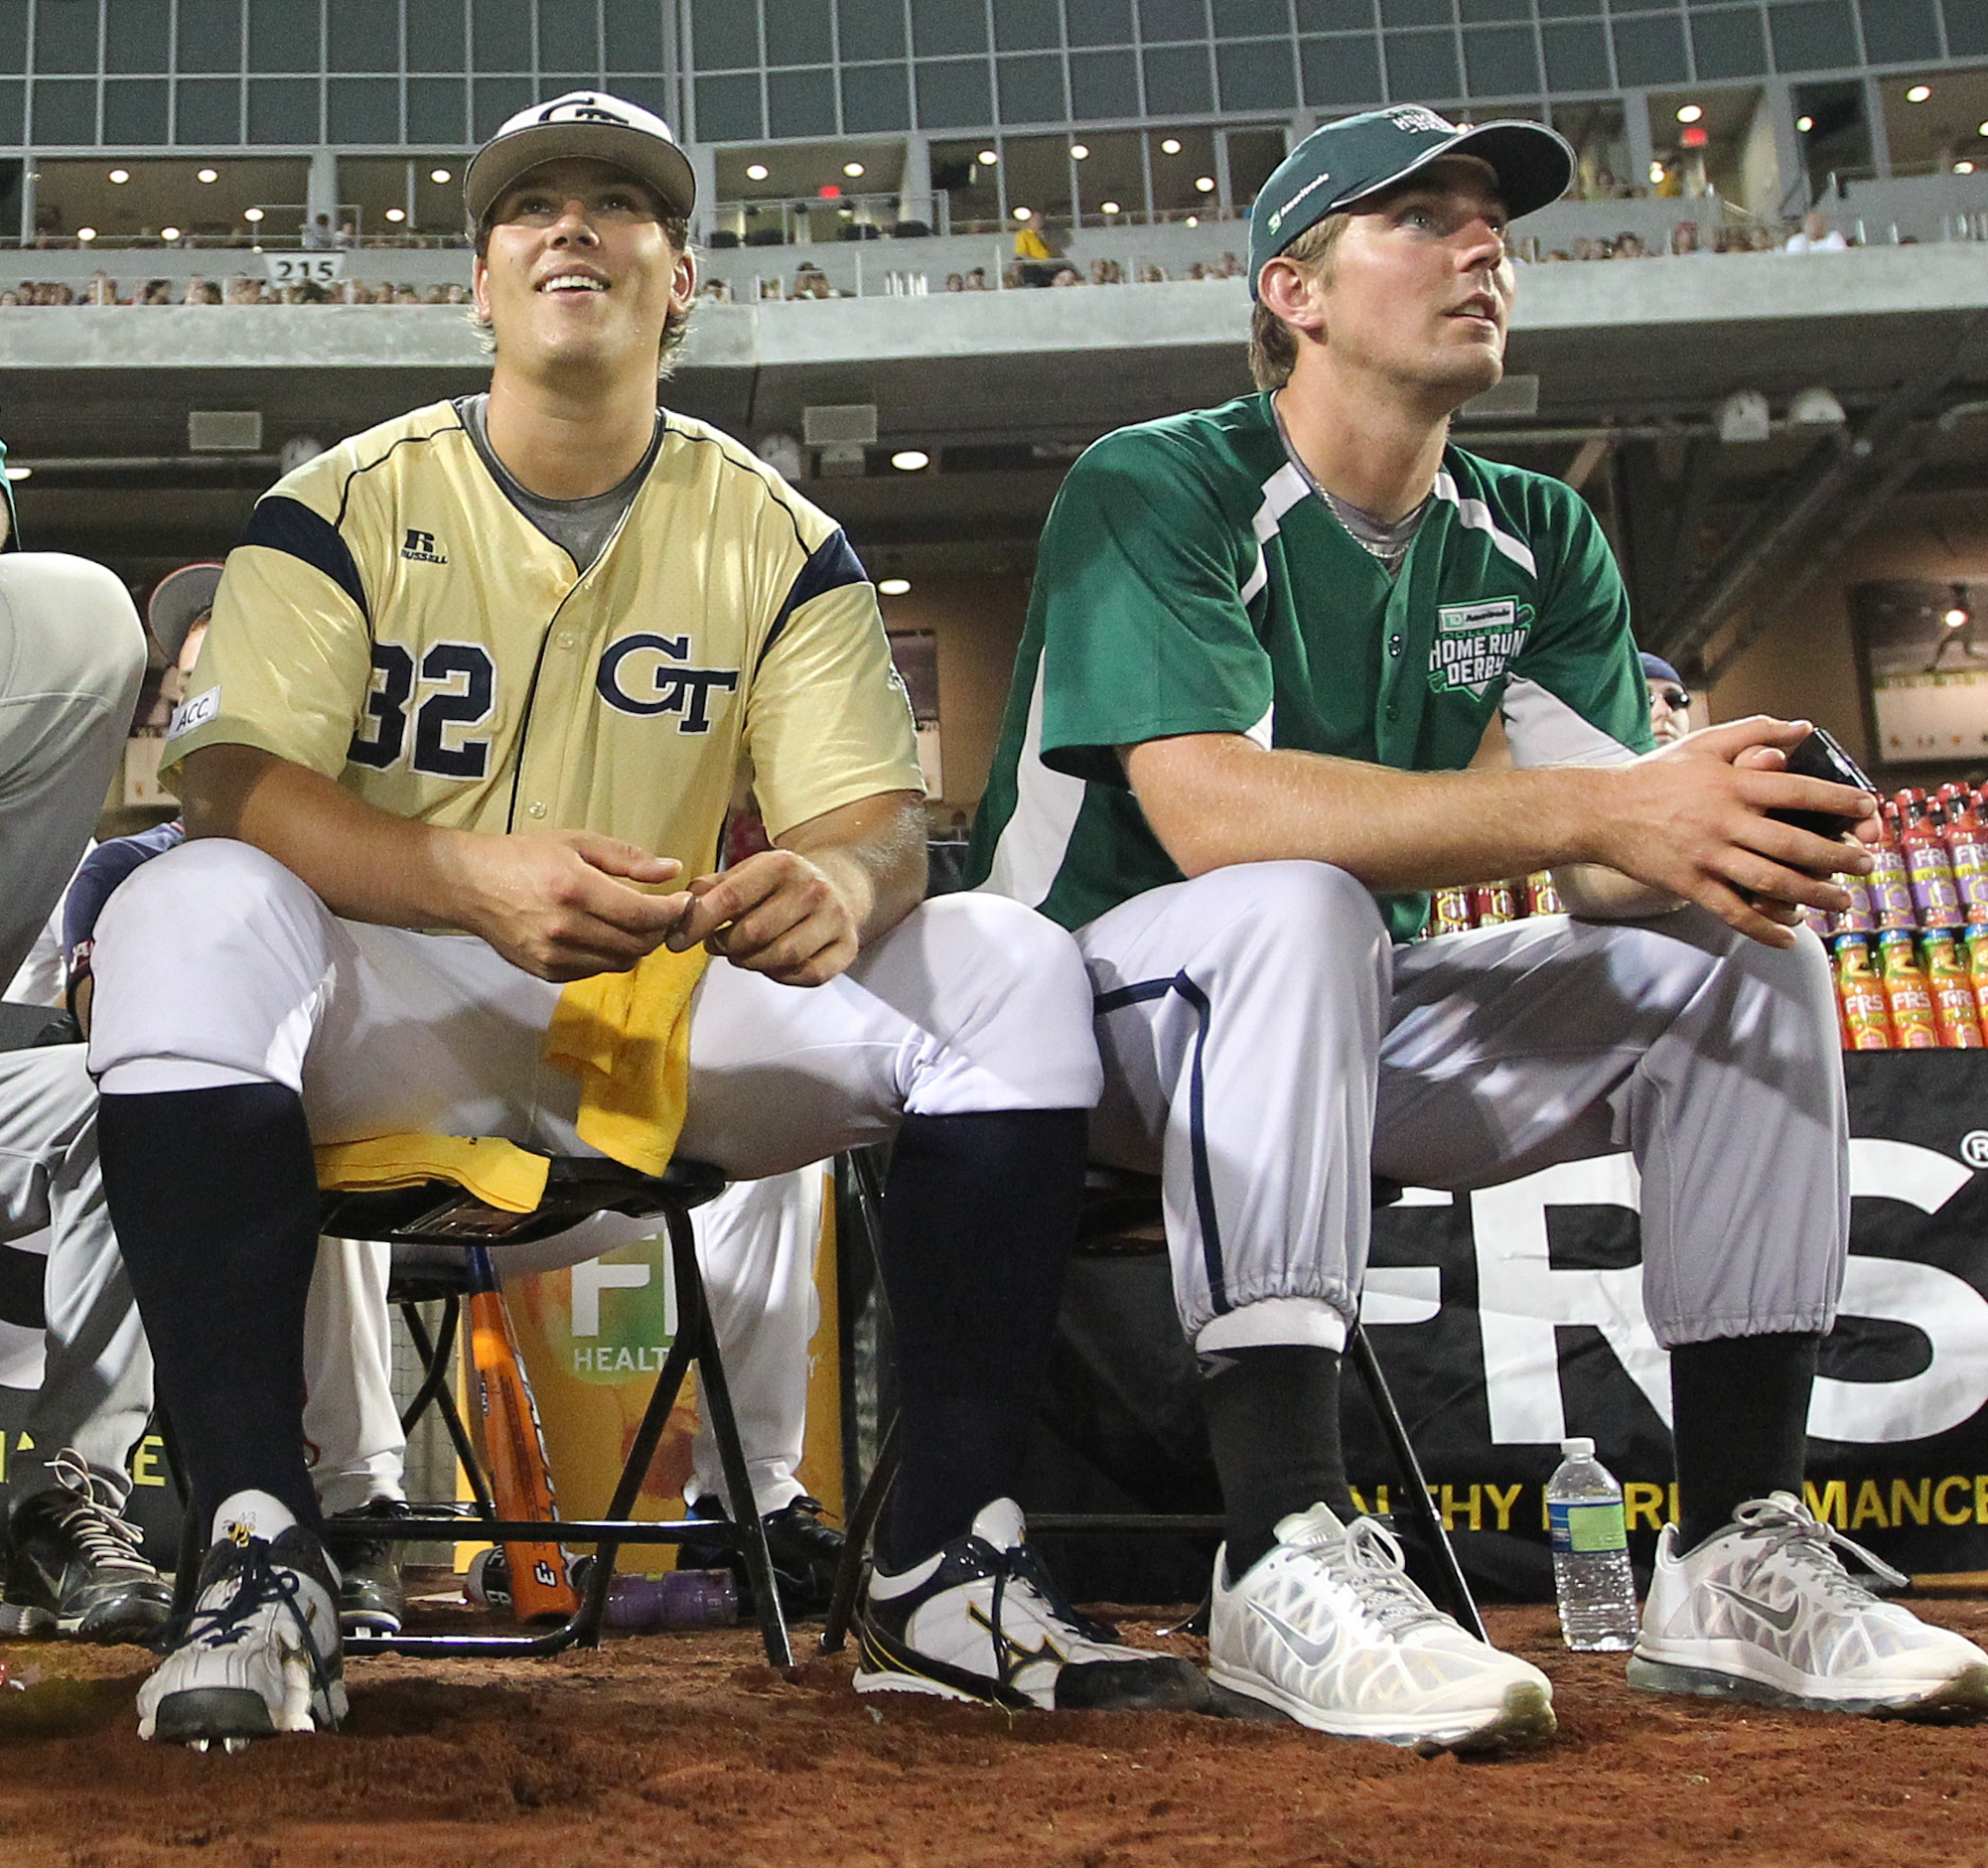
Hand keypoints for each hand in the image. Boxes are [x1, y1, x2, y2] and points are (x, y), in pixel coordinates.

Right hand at [448, 830, 687, 980]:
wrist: (470, 885)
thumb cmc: (525, 857)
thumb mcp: (577, 843)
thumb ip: (628, 858)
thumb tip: (673, 869)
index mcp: (575, 889)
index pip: (642, 915)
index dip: (672, 912)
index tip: (683, 903)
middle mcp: (565, 928)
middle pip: (637, 943)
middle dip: (659, 929)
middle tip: (663, 913)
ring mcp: (554, 955)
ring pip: (621, 962)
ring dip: (637, 945)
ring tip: (636, 924)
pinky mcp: (546, 972)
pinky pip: (596, 971)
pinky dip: (610, 956)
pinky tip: (605, 936)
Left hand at [665, 847, 864, 985]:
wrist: (840, 885)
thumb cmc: (781, 884)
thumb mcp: (747, 873)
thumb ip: (711, 889)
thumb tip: (679, 909)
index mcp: (782, 865)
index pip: (730, 899)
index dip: (697, 924)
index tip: (677, 941)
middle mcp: (812, 889)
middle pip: (753, 933)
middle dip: (725, 946)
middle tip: (717, 945)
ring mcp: (834, 919)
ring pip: (780, 957)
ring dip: (751, 962)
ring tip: (742, 954)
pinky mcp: (848, 947)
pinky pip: (808, 974)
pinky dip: (782, 976)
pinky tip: (772, 964)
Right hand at [1589, 716, 1875, 947]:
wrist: (1600, 812)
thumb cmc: (1654, 776)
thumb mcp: (1703, 744)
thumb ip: (1754, 731)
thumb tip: (1804, 729)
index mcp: (1732, 784)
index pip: (1798, 791)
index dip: (1838, 801)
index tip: (1868, 809)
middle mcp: (1724, 821)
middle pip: (1794, 843)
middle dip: (1838, 857)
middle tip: (1866, 864)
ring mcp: (1708, 856)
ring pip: (1772, 881)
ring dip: (1814, 895)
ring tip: (1842, 902)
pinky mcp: (1690, 884)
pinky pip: (1734, 911)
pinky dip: (1764, 927)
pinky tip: (1789, 937)